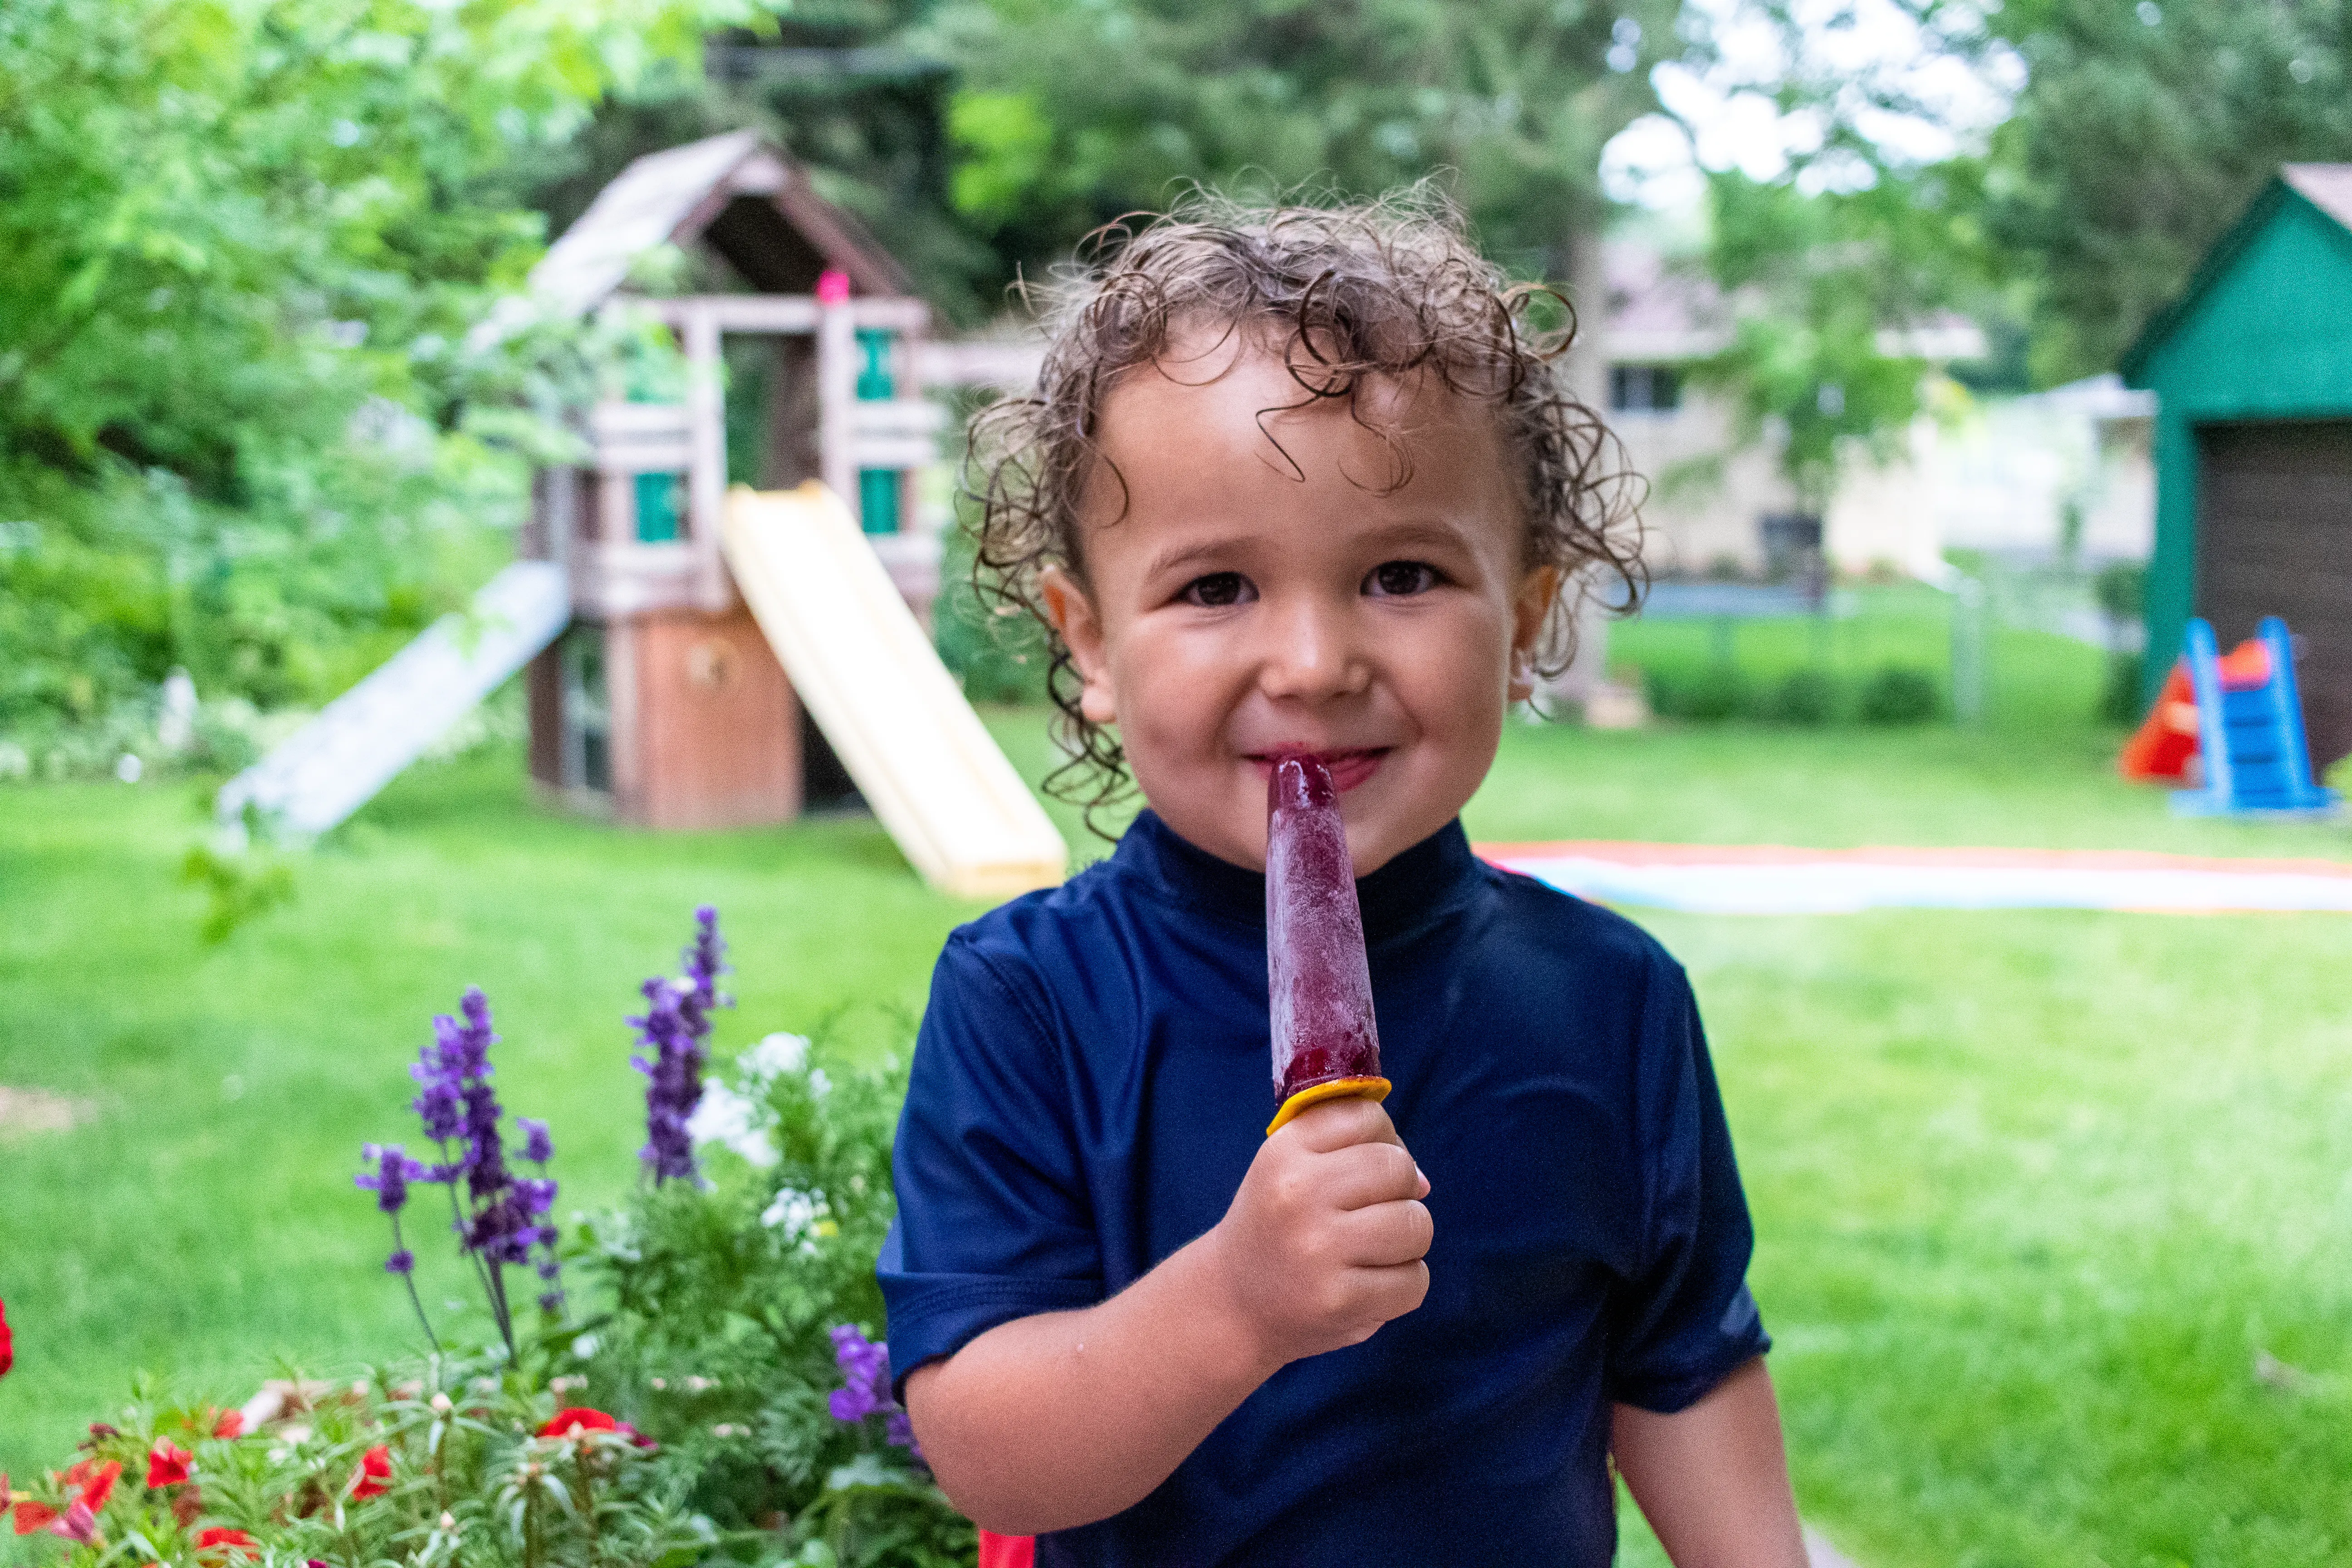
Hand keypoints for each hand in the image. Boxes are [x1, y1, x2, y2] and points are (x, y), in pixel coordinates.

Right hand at [1206, 1097, 1432, 1365]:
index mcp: (1283, 1151)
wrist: (1235, 1303)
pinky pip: (1415, 1280)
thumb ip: (1353, 1149)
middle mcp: (1298, 1193)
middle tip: (1372, 1214)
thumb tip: (1421, 1183)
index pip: (1367, 1116)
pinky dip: (1405, 1284)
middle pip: (1398, 1169)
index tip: (1367, 1169)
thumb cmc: (1279, 1225)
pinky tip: (1371, 1285)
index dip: (1384, 1140)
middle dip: (1401, 1191)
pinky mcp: (1339, 1300)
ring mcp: (1318, 1248)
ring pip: (1416, 1224)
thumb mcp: (1292, 1167)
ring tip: (1373, 1249)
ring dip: (1409, 1239)